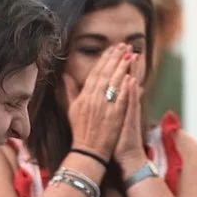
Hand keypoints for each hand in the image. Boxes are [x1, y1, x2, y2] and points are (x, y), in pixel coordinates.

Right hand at [65, 45, 133, 160]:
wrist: (88, 151)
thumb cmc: (80, 131)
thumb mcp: (71, 109)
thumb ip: (68, 92)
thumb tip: (64, 76)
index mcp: (84, 96)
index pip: (95, 73)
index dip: (104, 59)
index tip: (112, 49)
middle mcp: (93, 99)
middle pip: (105, 74)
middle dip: (115, 58)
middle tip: (123, 46)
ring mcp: (104, 107)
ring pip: (114, 83)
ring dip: (122, 67)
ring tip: (130, 55)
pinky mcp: (114, 116)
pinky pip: (121, 98)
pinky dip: (126, 87)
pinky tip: (132, 76)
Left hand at [114, 56, 146, 173]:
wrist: (127, 156)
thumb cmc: (116, 140)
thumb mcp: (111, 121)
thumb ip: (107, 106)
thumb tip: (102, 95)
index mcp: (119, 104)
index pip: (117, 81)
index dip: (115, 66)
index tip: (114, 51)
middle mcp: (126, 104)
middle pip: (126, 79)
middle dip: (125, 63)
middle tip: (126, 47)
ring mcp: (130, 111)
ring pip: (131, 88)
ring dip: (132, 72)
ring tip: (132, 56)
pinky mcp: (131, 119)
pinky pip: (132, 103)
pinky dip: (132, 91)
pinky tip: (131, 80)